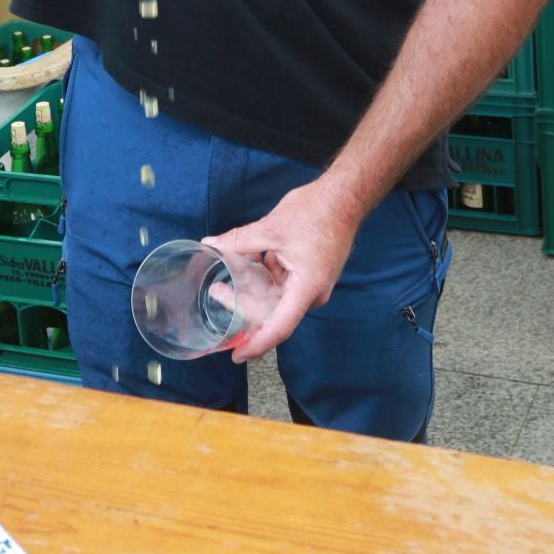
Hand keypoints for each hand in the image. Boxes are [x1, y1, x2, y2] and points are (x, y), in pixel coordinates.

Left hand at [205, 176, 360, 361]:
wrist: (344, 197)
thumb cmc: (315, 213)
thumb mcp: (270, 228)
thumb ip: (238, 241)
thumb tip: (210, 245)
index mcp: (306, 288)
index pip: (280, 326)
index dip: (257, 344)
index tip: (237, 355)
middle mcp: (312, 293)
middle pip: (274, 311)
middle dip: (243, 305)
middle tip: (216, 293)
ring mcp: (312, 284)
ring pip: (277, 297)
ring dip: (253, 289)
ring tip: (225, 278)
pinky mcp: (310, 274)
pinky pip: (284, 285)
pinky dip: (266, 277)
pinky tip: (249, 264)